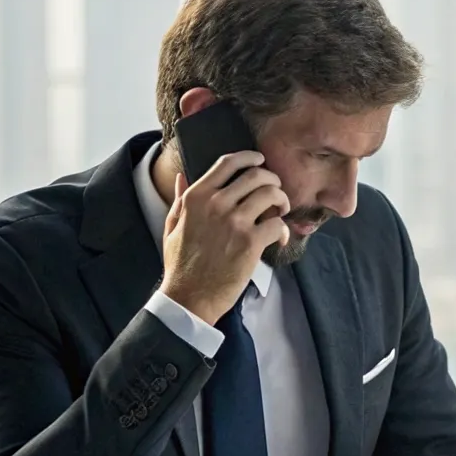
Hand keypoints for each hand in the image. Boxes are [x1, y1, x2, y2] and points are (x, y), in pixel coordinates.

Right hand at [158, 151, 289, 322]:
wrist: (189, 297)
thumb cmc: (181, 264)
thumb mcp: (171, 226)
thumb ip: (179, 199)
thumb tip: (182, 176)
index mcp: (196, 197)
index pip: (228, 163)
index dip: (250, 158)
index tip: (260, 161)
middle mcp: (216, 204)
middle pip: (256, 175)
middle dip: (272, 180)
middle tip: (276, 192)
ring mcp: (234, 222)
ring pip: (272, 194)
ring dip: (282, 201)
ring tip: (281, 212)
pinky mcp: (250, 241)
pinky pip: (278, 223)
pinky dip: (284, 230)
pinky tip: (280, 238)